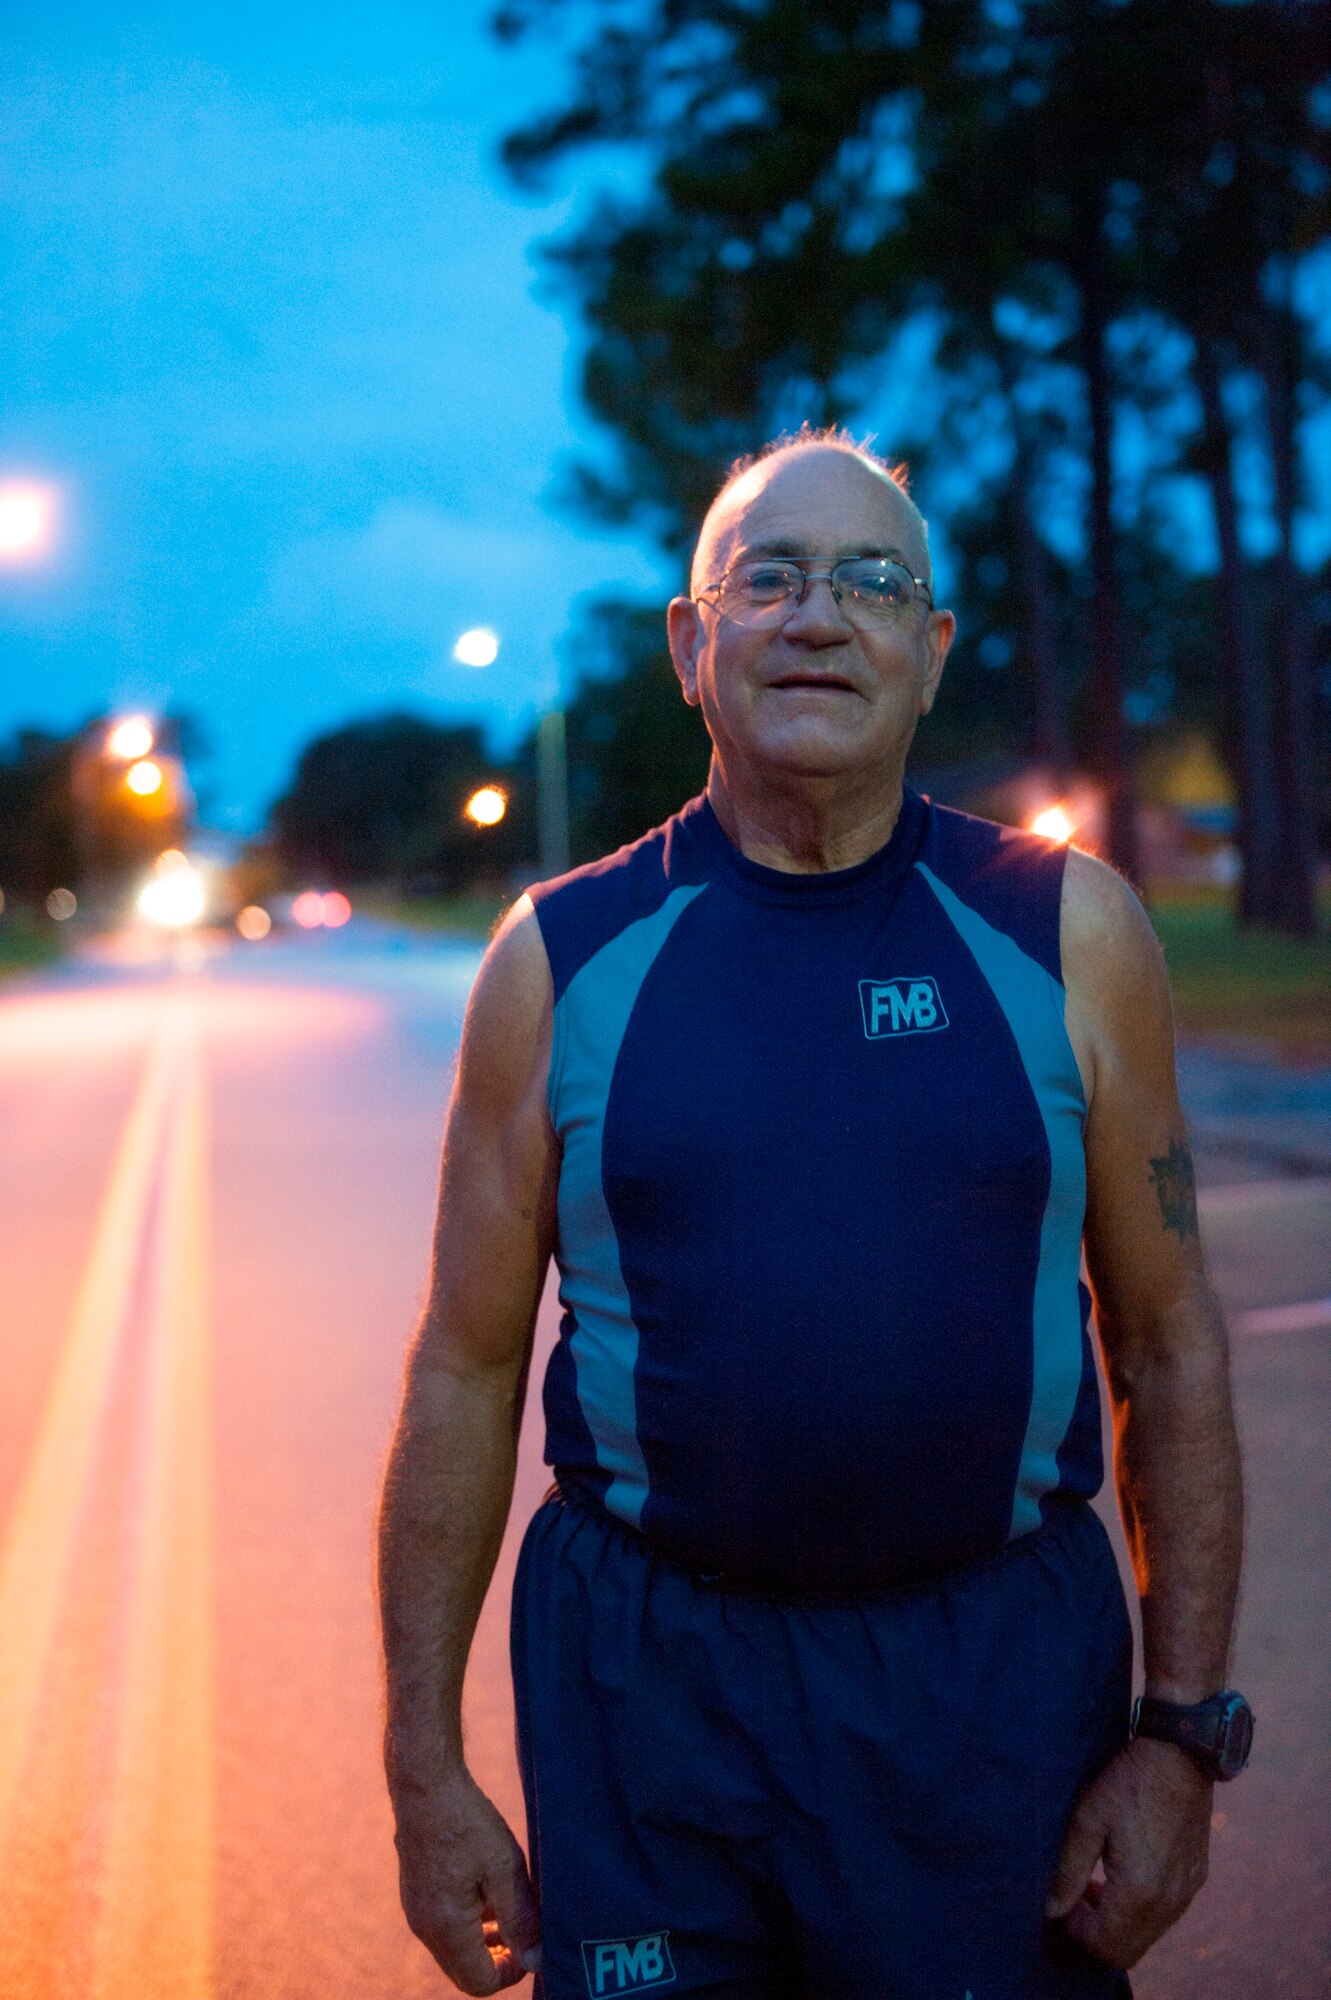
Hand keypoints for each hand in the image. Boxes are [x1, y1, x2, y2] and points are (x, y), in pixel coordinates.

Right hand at [393, 1769, 540, 1993]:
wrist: (424, 1781)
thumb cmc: (465, 1820)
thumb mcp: (504, 1867)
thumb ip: (520, 1919)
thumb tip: (536, 1962)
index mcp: (446, 1927)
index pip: (479, 1983)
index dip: (511, 1974)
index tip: (532, 1946)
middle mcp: (423, 1927)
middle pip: (463, 1972)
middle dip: (497, 1960)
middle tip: (525, 1932)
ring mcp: (415, 1910)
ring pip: (453, 1949)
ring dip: (483, 1941)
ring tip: (510, 1908)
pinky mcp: (414, 1892)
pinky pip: (443, 1927)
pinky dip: (468, 1924)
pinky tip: (487, 1890)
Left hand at [1045, 1737, 1211, 1967]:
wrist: (1180, 1756)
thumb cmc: (1129, 1782)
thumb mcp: (1088, 1819)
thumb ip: (1069, 1870)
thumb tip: (1051, 1910)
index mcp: (1139, 1891)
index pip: (1104, 1946)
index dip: (1077, 1932)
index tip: (1062, 1903)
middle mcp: (1169, 1903)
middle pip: (1127, 1951)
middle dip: (1097, 1934)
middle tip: (1077, 1898)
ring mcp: (1187, 1893)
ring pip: (1147, 1937)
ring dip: (1119, 1924)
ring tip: (1096, 1885)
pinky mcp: (1196, 1879)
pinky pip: (1165, 1916)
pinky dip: (1141, 1912)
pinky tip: (1124, 1875)